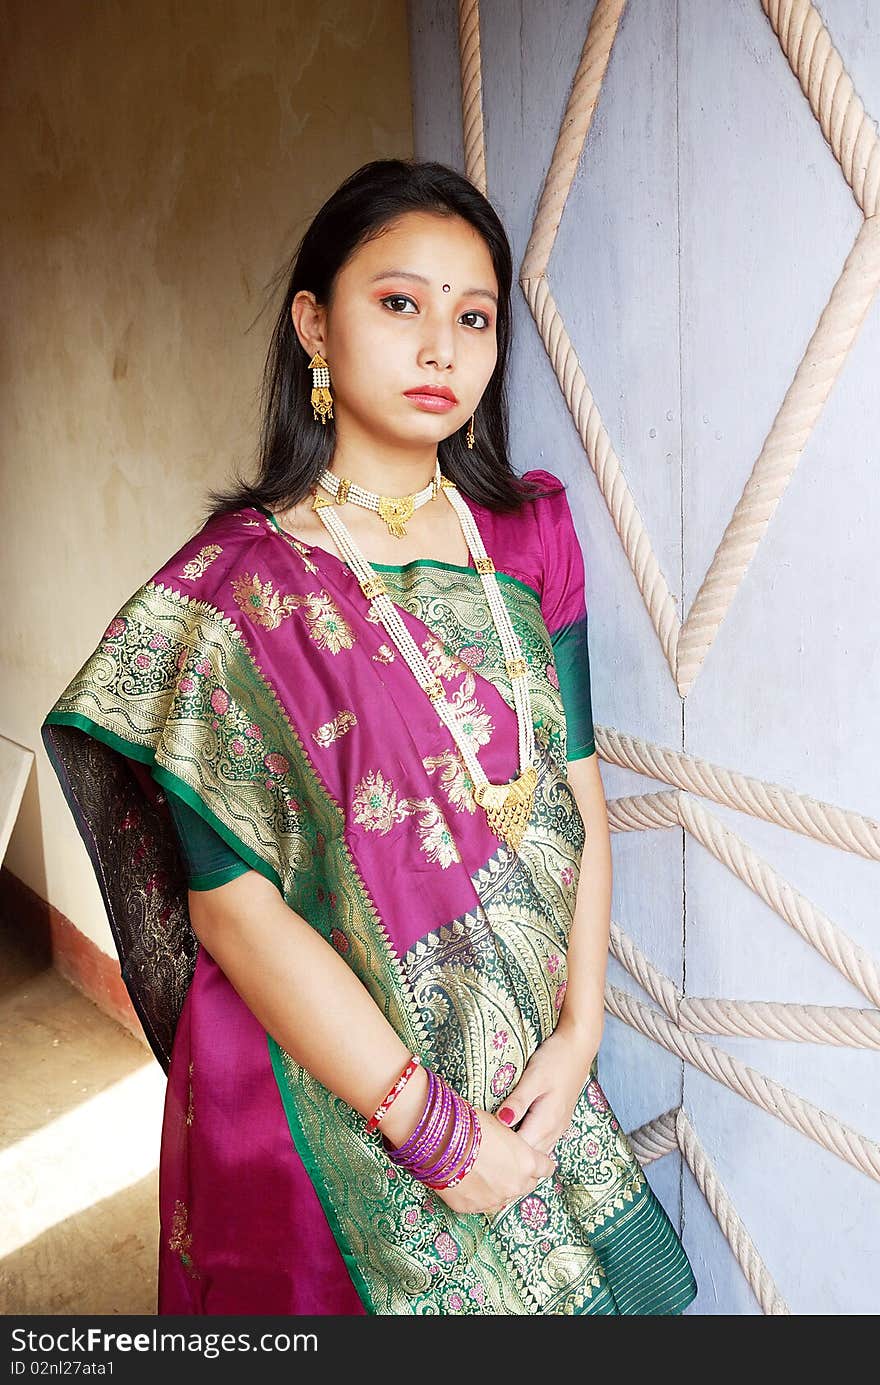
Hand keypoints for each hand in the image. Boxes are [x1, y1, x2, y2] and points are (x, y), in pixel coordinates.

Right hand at [430, 1107, 556, 1217]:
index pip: (546, 1168)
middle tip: (505, 1164)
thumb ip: (512, 1145)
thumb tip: (508, 1149)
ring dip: (498, 1187)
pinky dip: (477, 1194)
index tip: (535, 1161)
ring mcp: (494, 1200)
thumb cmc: (472, 1125)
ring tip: (482, 1171)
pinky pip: (481, 1204)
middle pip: (527, 1185)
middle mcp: (515, 1185)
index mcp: (527, 1162)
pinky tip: (466, 1180)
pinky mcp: (472, 1208)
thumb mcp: (501, 1128)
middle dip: (520, 1176)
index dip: (540, 1163)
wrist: (442, 1141)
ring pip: (504, 1197)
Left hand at [494, 1021, 600, 1157]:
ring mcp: (559, 1127)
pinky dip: (530, 1145)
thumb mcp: (534, 1077)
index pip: (521, 1150)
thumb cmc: (555, 1059)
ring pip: (538, 1151)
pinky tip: (516, 1137)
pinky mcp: (559, 1120)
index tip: (482, 1143)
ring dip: (520, 1152)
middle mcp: (555, 1130)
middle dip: (509, 1156)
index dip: (501, 1150)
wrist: (579, 1047)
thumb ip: (518, 1101)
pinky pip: (543, 1143)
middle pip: (529, 1156)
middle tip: (485, 1146)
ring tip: (497, 1145)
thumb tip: (501, 1122)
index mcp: (546, 1122)